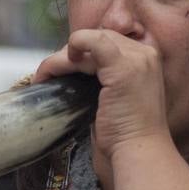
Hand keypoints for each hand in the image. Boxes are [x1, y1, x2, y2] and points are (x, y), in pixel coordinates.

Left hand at [34, 28, 168, 156]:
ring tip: (44, 77)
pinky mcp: (123, 66)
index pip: (106, 42)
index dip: (82, 53)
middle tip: (50, 76)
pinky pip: (93, 41)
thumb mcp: (114, 97)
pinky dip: (73, 45)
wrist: (139, 150)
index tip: (65, 73)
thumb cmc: (125, 132)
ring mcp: (136, 58)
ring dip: (60, 59)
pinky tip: (55, 65)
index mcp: (144, 59)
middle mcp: (144, 54)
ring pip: (89, 42)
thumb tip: (73, 70)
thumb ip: (101, 79)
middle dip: (68, 56)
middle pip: (96, 39)